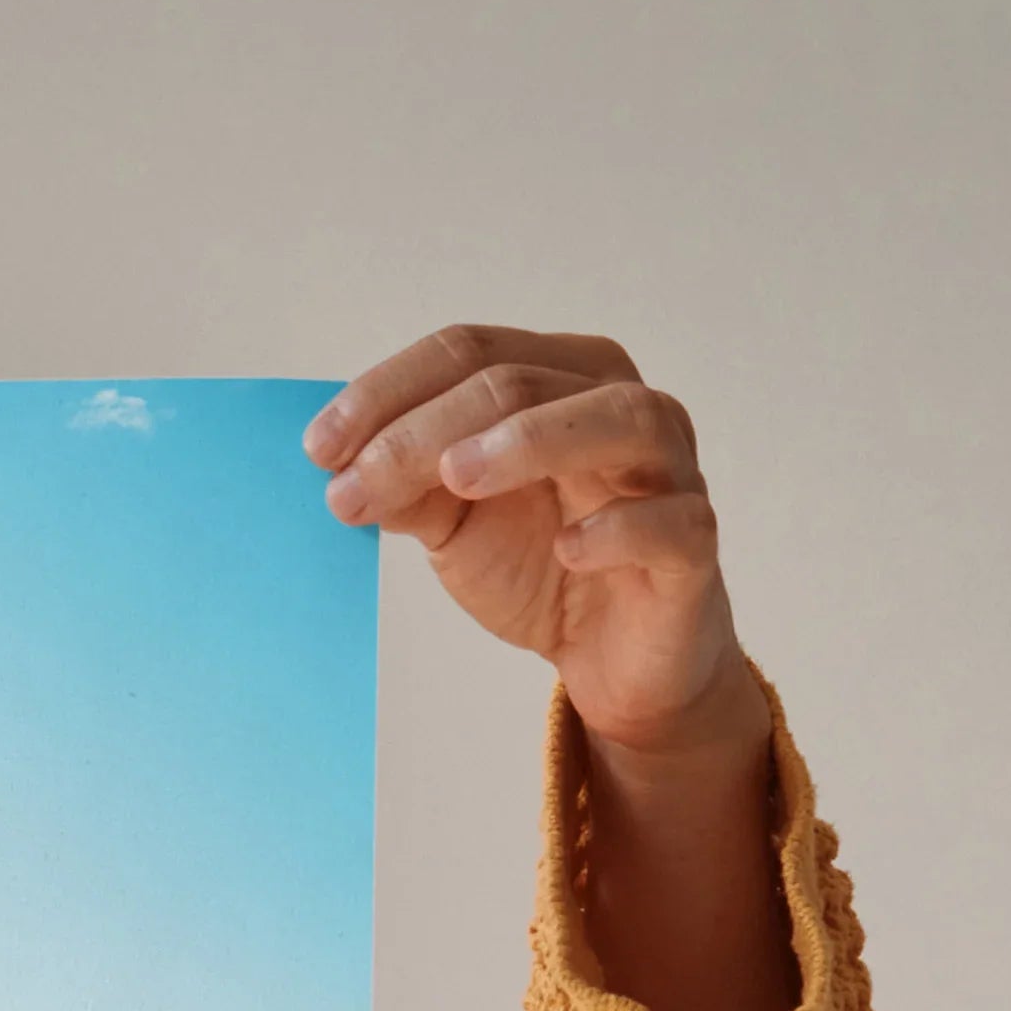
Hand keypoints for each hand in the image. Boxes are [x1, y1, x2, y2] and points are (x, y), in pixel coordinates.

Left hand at [311, 325, 794, 1010]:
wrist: (613, 658)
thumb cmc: (541, 565)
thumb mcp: (455, 524)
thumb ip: (408, 487)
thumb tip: (341, 467)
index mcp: (559, 379)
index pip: (470, 352)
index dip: (389, 392)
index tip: (318, 449)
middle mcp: (620, 405)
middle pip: (521, 382)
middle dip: (425, 430)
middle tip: (353, 484)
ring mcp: (668, 470)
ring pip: (615, 419)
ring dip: (530, 441)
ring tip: (456, 477)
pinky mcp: (693, 545)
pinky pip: (669, 521)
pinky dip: (618, 528)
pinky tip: (568, 548)